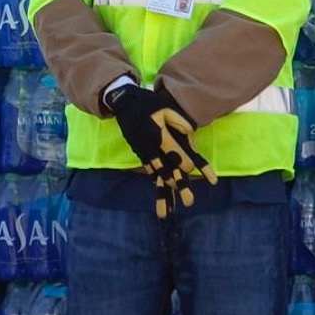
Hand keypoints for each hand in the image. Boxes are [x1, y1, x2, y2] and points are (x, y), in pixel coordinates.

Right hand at [106, 85, 216, 216]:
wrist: (124, 103)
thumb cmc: (149, 104)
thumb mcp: (167, 108)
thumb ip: (181, 123)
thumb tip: (191, 140)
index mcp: (158, 136)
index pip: (173, 153)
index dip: (183, 162)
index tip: (191, 169)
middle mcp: (150, 148)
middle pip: (166, 170)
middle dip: (178, 186)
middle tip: (189, 203)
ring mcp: (143, 153)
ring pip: (156, 175)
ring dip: (164, 193)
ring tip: (169, 212)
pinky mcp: (140, 154)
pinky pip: (150, 172)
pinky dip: (156, 184)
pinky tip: (162, 200)